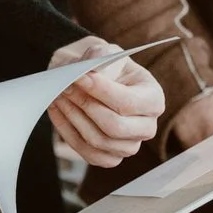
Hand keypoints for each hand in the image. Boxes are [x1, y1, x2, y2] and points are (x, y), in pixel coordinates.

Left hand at [46, 37, 162, 166]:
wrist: (97, 83)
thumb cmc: (105, 68)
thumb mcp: (106, 54)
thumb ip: (98, 59)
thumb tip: (86, 75)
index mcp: (154, 99)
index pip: (128, 102)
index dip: (101, 91)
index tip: (78, 77)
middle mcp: (147, 127)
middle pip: (115, 126)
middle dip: (85, 105)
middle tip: (64, 86)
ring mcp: (130, 146)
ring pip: (98, 141)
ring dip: (73, 116)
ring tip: (59, 95)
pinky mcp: (111, 158)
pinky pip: (88, 153)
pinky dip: (68, 132)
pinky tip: (58, 111)